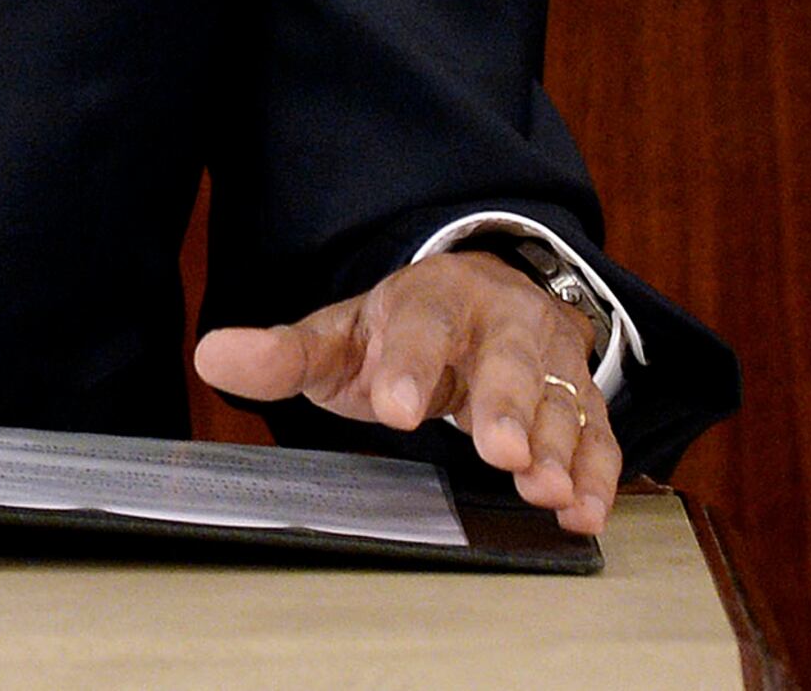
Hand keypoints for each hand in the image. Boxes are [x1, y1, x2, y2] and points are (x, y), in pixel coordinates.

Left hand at [192, 251, 622, 534]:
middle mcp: (499, 323)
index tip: (396, 408)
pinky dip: (598, 473)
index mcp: (431, 300)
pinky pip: (598, 434)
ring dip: (558, 445)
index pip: (421, 327)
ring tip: (547, 488)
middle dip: (505, 405)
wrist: (484, 298)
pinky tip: (586, 512)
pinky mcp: (581, 398)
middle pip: (507, 358)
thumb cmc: (401, 330)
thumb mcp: (341, 333)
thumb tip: (212, 356)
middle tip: (500, 452)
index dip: (410, 366)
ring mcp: (548, 360)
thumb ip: (284, 352)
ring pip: (560, 398)